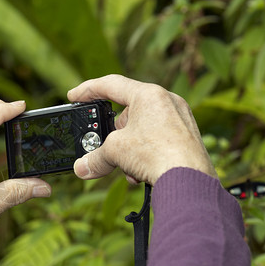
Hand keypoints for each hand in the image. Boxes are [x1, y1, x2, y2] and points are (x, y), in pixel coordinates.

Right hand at [68, 75, 216, 184]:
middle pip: (127, 112)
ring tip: (126, 166)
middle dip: (112, 134)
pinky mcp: (186, 138)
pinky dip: (143, 155)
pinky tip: (140, 172)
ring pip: (142, 129)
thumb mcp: (116, 152)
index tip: (74, 96)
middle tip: (103, 146)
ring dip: (128, 149)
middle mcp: (167, 101)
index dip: (88, 89)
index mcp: (149, 94)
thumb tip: (82, 168)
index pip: (111, 84)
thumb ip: (95, 157)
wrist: (190, 181)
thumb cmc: (157, 155)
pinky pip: (156, 140)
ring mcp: (180, 119)